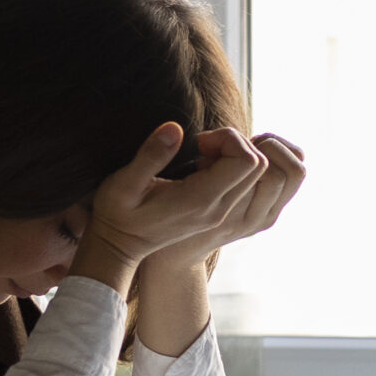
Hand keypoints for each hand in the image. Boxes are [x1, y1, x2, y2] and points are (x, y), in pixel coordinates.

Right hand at [65, 123, 265, 295]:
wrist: (118, 247)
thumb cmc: (116, 213)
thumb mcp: (123, 183)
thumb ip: (150, 156)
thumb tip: (174, 128)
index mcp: (201, 200)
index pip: (247, 161)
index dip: (229, 138)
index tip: (199, 141)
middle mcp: (218, 209)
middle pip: (259, 166)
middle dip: (236, 143)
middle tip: (202, 145)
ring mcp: (220, 214)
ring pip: (256, 176)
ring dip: (235, 154)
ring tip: (202, 155)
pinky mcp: (218, 213)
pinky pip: (244, 184)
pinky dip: (232, 167)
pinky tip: (202, 166)